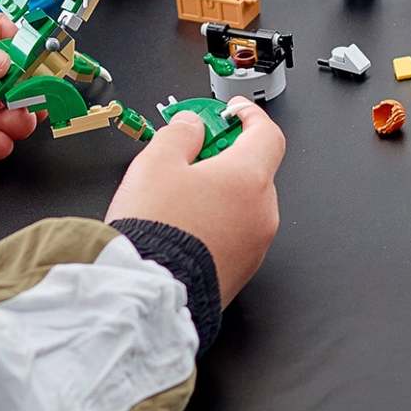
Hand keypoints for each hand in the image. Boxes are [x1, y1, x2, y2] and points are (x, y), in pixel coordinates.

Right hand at [105, 97, 284, 305]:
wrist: (143, 299)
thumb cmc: (153, 233)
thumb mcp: (156, 162)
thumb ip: (180, 133)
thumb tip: (191, 125)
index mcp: (249, 179)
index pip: (267, 134)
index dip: (249, 116)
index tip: (232, 111)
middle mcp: (261, 214)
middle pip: (254, 171)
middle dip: (226, 157)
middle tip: (194, 152)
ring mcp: (254, 247)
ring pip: (244, 205)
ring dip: (221, 192)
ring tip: (180, 195)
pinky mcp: (240, 273)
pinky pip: (236, 235)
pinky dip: (218, 222)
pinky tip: (185, 226)